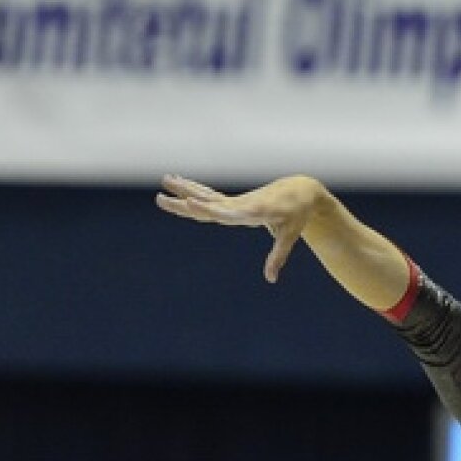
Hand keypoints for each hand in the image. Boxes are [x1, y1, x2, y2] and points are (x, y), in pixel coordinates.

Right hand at [156, 174, 326, 282]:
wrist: (299, 191)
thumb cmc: (295, 215)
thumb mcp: (288, 236)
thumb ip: (277, 256)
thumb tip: (270, 279)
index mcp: (252, 211)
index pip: (225, 212)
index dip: (207, 209)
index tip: (190, 203)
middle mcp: (240, 204)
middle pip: (207, 203)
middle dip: (185, 200)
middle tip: (161, 198)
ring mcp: (235, 201)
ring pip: (205, 196)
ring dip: (184, 189)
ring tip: (163, 181)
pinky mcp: (234, 201)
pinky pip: (210, 195)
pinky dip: (195, 189)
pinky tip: (179, 182)